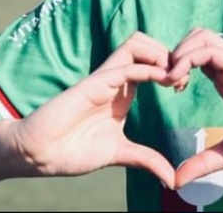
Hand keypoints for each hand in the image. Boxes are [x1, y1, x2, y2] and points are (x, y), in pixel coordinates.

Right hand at [7, 32, 177, 187]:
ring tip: (173, 76)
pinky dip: (148, 68)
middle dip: (170, 54)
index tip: (182, 86)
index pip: (151, 62)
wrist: (39, 154)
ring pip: (136, 44)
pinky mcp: (94, 84)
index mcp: (123, 91)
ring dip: (160, 54)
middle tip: (181, 79)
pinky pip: (125, 66)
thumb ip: (146, 160)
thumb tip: (171, 179)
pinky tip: (163, 80)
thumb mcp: (120, 154)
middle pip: (146, 44)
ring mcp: (104, 79)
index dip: (172, 68)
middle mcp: (115, 79)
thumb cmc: (72, 151)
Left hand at [166, 28, 222, 188]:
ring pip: (200, 36)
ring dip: (179, 53)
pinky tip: (179, 81)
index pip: (196, 55)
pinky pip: (208, 50)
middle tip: (168, 81)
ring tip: (172, 80)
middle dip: (174, 54)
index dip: (177, 67)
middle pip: (196, 37)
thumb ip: (204, 162)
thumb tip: (177, 181)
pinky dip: (187, 59)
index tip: (172, 91)